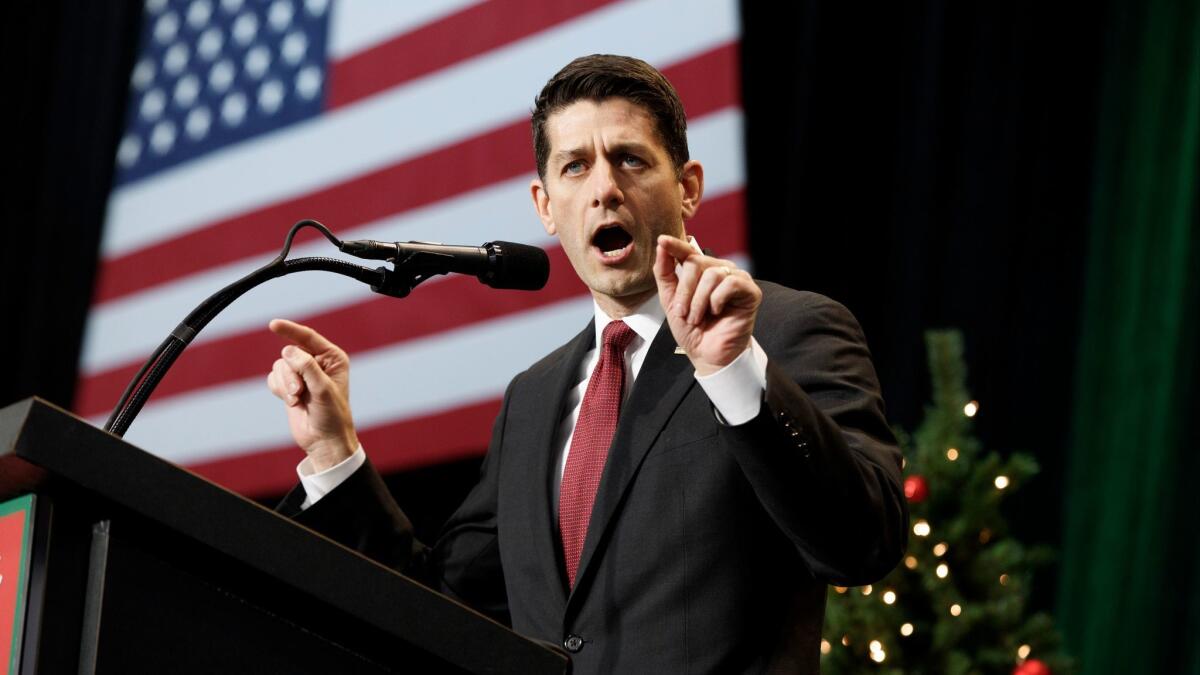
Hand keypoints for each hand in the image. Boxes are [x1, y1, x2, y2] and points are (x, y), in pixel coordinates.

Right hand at [266, 319, 358, 470]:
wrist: (324, 441)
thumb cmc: (332, 415)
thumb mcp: (322, 389)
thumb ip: (307, 367)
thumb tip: (287, 350)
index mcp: (332, 358)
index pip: (308, 338)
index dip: (290, 330)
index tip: (273, 324)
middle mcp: (317, 362)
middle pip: (289, 354)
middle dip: (290, 374)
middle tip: (298, 392)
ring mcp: (302, 374)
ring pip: (279, 366)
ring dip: (285, 384)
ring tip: (296, 400)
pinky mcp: (290, 386)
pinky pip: (273, 378)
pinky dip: (279, 390)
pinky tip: (292, 403)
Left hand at [653, 235, 761, 375]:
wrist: (707, 354)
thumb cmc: (692, 330)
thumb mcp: (670, 301)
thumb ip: (665, 273)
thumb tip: (661, 246)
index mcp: (701, 272)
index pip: (688, 251)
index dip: (676, 245)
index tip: (662, 240)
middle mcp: (720, 271)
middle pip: (696, 262)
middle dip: (685, 290)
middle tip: (683, 313)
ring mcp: (736, 279)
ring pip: (712, 274)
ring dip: (699, 300)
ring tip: (698, 317)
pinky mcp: (750, 291)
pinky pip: (731, 282)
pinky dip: (717, 299)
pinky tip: (717, 311)